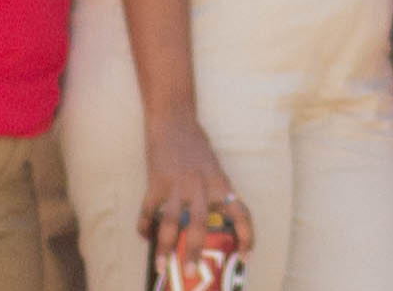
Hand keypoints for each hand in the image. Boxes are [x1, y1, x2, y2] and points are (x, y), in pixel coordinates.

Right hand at [142, 114, 253, 260]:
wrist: (174, 120)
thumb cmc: (196, 146)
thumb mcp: (214, 170)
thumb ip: (213, 194)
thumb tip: (208, 227)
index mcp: (220, 184)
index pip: (241, 212)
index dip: (246, 236)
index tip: (246, 256)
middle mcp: (201, 186)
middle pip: (201, 224)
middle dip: (195, 252)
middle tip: (191, 273)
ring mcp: (177, 185)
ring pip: (172, 222)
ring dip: (165, 246)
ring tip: (161, 264)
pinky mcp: (156, 182)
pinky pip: (149, 210)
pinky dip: (145, 226)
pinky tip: (146, 236)